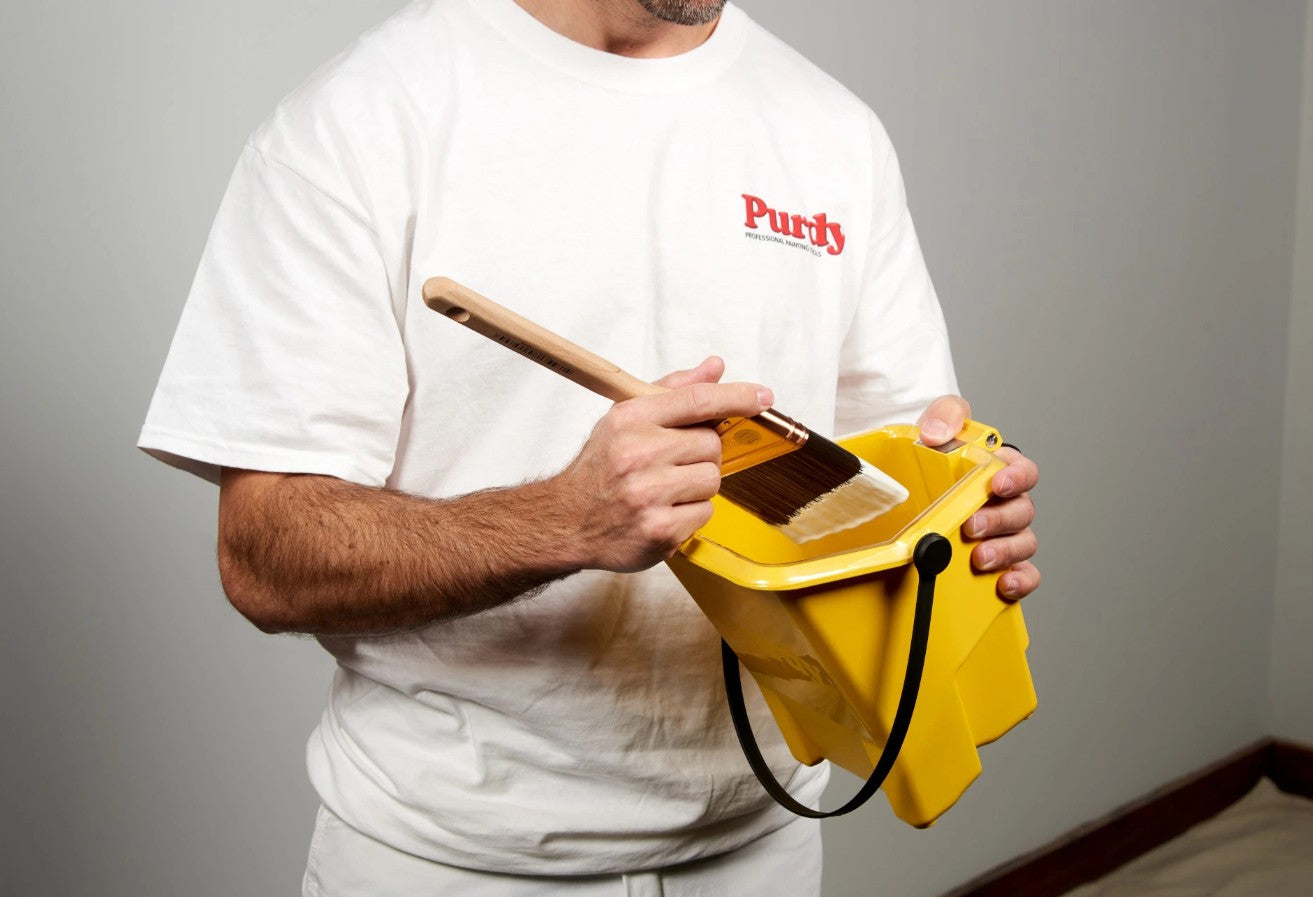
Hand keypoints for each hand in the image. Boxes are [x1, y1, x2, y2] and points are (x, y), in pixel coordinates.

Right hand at [556, 356, 771, 572]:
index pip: (697, 400)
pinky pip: (705, 513)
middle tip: (672, 464)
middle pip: (711, 444)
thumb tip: (715, 368)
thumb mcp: (626, 420)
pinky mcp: (659, 531)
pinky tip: (663, 513)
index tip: (763, 396)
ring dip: (697, 486)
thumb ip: (673, 391)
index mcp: (631, 419)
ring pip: (712, 479)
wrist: (566, 521)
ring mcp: (648, 495)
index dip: (737, 396)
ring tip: (665, 491)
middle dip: (701, 454)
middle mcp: (638, 454)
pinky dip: (690, 514)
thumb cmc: (600, 469)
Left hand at [917, 395, 1039, 600]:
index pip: (1023, 471)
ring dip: (1004, 552)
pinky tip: (1003, 584)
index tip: (997, 485)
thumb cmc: (932, 457)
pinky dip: (1019, 581)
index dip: (1016, 478)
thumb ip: (944, 415)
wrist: (910, 487)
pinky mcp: (1000, 563)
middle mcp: (1007, 503)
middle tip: (972, 526)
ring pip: (1024, 544)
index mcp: (1000, 470)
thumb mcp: (936, 425)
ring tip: (979, 559)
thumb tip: (938, 434)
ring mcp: (1005, 535)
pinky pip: (1023, 575)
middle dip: (999, 521)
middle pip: (1022, 511)